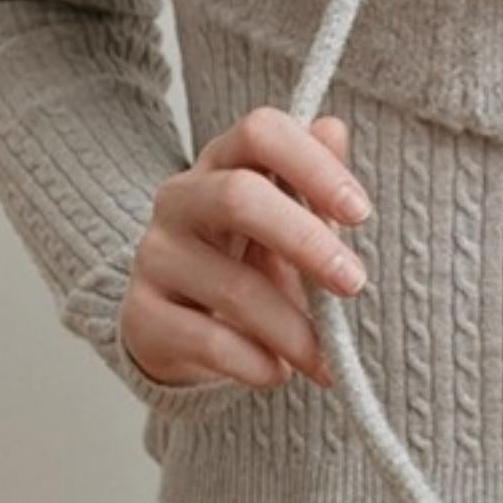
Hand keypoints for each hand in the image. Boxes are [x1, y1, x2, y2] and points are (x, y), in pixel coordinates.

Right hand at [119, 107, 373, 390]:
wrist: (177, 321)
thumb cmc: (247, 255)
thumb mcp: (284, 214)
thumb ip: (312, 177)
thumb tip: (334, 130)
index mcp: (222, 160)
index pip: (261, 131)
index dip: (313, 165)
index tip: (360, 213)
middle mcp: (181, 198)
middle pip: (239, 196)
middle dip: (306, 241)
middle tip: (354, 283)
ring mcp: (155, 255)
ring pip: (232, 285)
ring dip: (292, 328)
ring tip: (326, 359)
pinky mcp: (141, 314)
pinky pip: (205, 339)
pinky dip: (253, 362)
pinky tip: (278, 372)